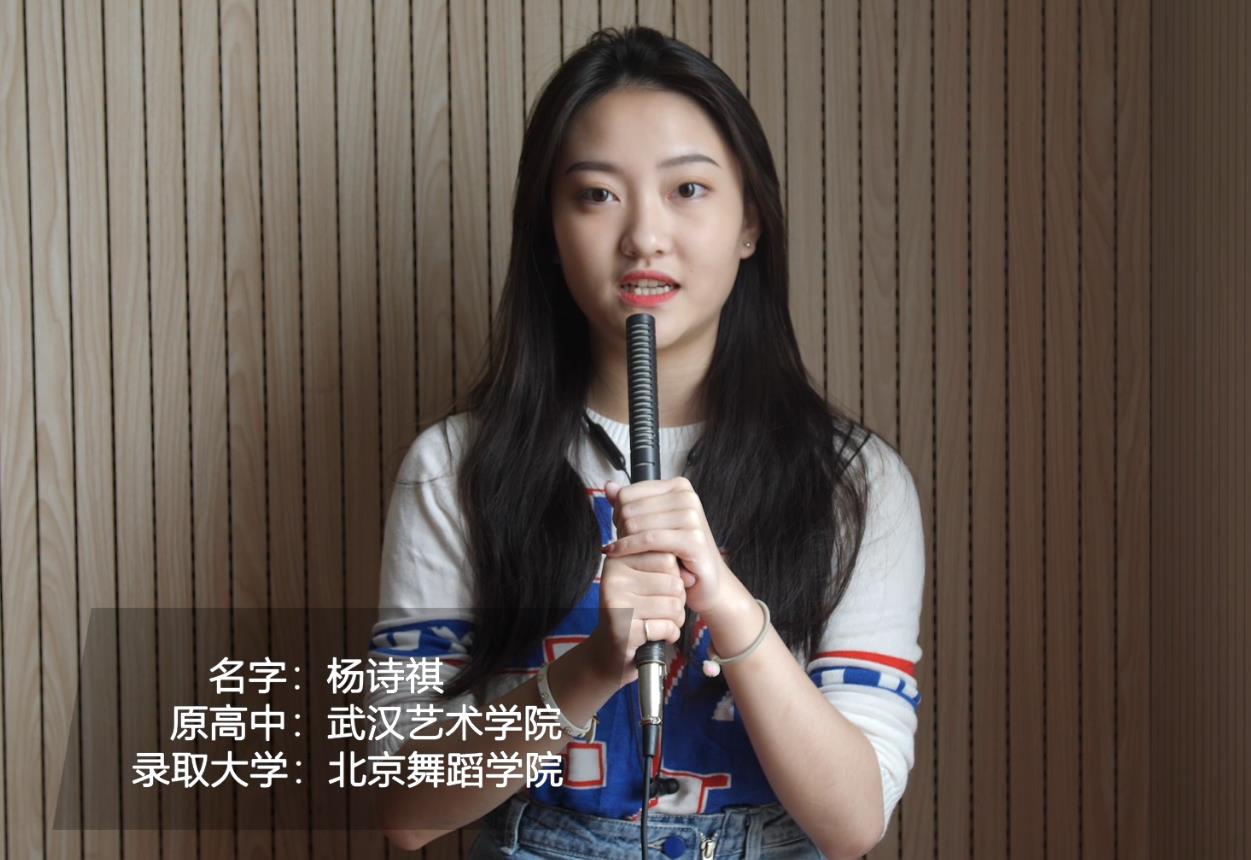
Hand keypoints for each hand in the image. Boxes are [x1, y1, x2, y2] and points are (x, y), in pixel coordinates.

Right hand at [586, 549, 685, 690]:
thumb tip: (692, 577)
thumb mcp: (646, 581)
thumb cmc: (635, 611)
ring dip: (676, 619)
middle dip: (677, 601)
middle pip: (673, 582)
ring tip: (661, 623)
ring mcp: (617, 604)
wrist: (610, 650)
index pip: (667, 558)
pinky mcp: (624, 630)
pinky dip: (671, 634)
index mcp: (618, 560)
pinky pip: (668, 627)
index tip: (659, 590)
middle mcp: (613, 578)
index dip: (674, 577)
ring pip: (674, 606)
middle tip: (661, 611)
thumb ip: (668, 569)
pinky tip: (658, 637)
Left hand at [601, 477, 733, 616]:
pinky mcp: (692, 538)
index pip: (627, 493)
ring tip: (627, 553)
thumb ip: (632, 504)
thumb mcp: (654, 524)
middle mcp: (687, 497)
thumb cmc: (679, 552)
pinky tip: (616, 555)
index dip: (617, 513)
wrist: (706, 581)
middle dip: (620, 529)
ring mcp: (692, 516)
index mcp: (679, 487)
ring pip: (635, 523)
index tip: (622, 529)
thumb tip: (609, 487)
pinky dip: (627, 549)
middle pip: (629, 508)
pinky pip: (647, 540)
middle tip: (624, 545)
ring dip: (624, 542)